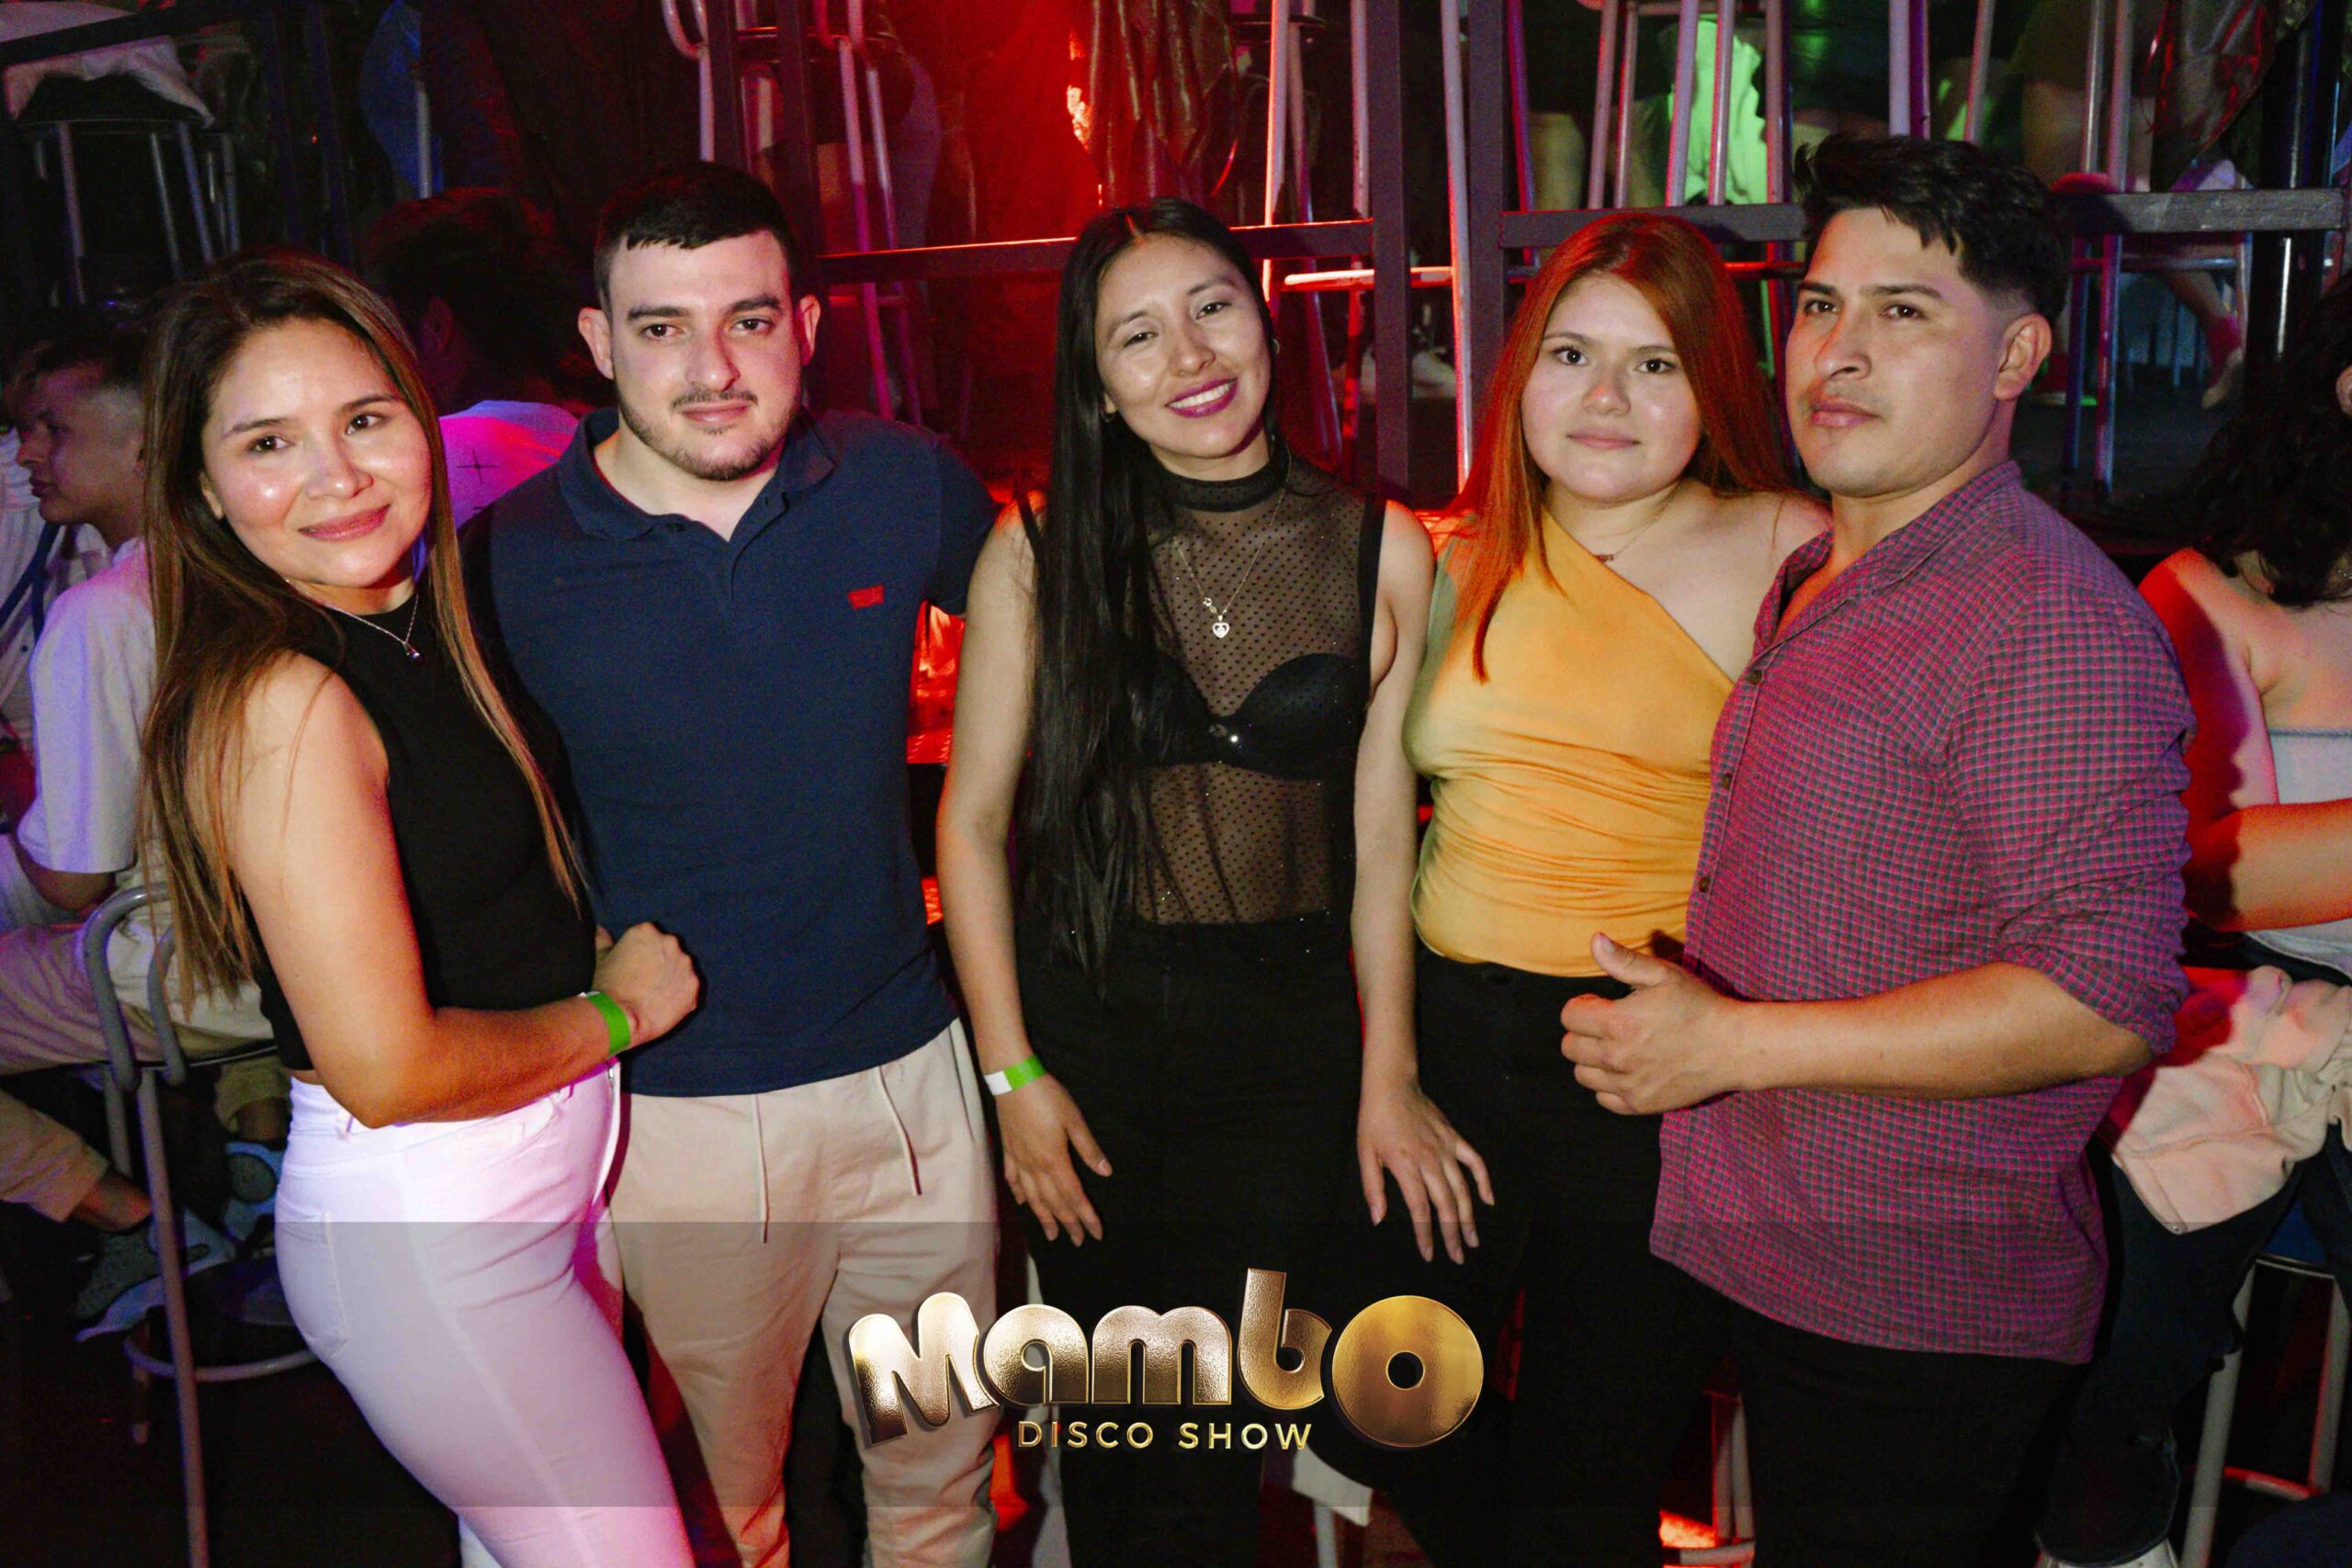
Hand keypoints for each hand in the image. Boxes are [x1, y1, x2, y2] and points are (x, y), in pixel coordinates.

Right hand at [592, 923, 699, 1046]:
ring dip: (673, 979)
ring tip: (656, 995)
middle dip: (662, 963)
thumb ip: (604, 940)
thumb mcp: (601, 958)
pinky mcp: (694, 984)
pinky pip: (689, 988)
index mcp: (647, 931)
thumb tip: (601, 930)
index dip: (645, 954)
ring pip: (682, 969)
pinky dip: (681, 996)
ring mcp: (685, 963)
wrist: (619, 1016)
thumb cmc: (607, 985)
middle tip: (647, 981)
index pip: (651, 938)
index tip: (638, 967)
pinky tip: (665, 1005)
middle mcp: (670, 942)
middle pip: (670, 950)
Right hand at [997, 1071, 1110, 1244]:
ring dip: (1043, 1218)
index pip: (1074, 1196)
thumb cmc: (1047, 1096)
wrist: (1012, 1080)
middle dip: (1068, 1224)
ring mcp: (1018, 1160)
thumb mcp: (1074, 1119)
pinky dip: (1019, 1195)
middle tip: (1078, 1241)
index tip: (1096, 1233)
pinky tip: (1023, 1203)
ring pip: (1032, 1198)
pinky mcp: (1008, 1151)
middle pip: (1053, 1203)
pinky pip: (1013, 1180)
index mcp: (1054, 1160)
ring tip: (1051, 1235)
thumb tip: (1105, 1172)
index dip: (1086, 1216)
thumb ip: (1088, 1149)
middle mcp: (1034, 1167)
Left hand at [1357, 1077, 1492, 1263]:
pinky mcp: (1455, 1138)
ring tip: (1473, 1239)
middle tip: (1458, 1257)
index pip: (1420, 1209)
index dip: (1426, 1235)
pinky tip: (1488, 1200)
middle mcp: (1430, 1160)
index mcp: (1406, 1166)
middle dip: (1453, 1234)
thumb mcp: (1365, 1154)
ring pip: (1462, 1189)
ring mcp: (1446, 1149)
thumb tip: (1378, 1219)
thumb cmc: (1375, 1121)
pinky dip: (1483, 1181)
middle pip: (1446, 1205)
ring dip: (1470, 1217)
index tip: (1429, 1254)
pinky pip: (1475, 1162)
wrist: (1392, 1087)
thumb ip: (1373, 1188)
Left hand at [1560, 934, 1742, 1113]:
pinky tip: (1627, 1069)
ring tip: (1617, 1046)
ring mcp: (1628, 1085)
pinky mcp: (1641, 1104)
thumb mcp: (1664, 974)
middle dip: (1583, 1031)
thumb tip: (1594, 939)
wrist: (1733, 1047)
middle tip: (1610, 1024)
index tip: (1602, 1003)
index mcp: (1618, 1023)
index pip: (1569, 1017)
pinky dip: (1608, 1085)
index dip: (1583, 1005)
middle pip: (1570, 1047)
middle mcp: (1617, 1058)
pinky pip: (1604, 1098)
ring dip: (1592, 1059)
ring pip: (1582, 1074)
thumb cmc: (1698, 1006)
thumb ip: (1623, 960)